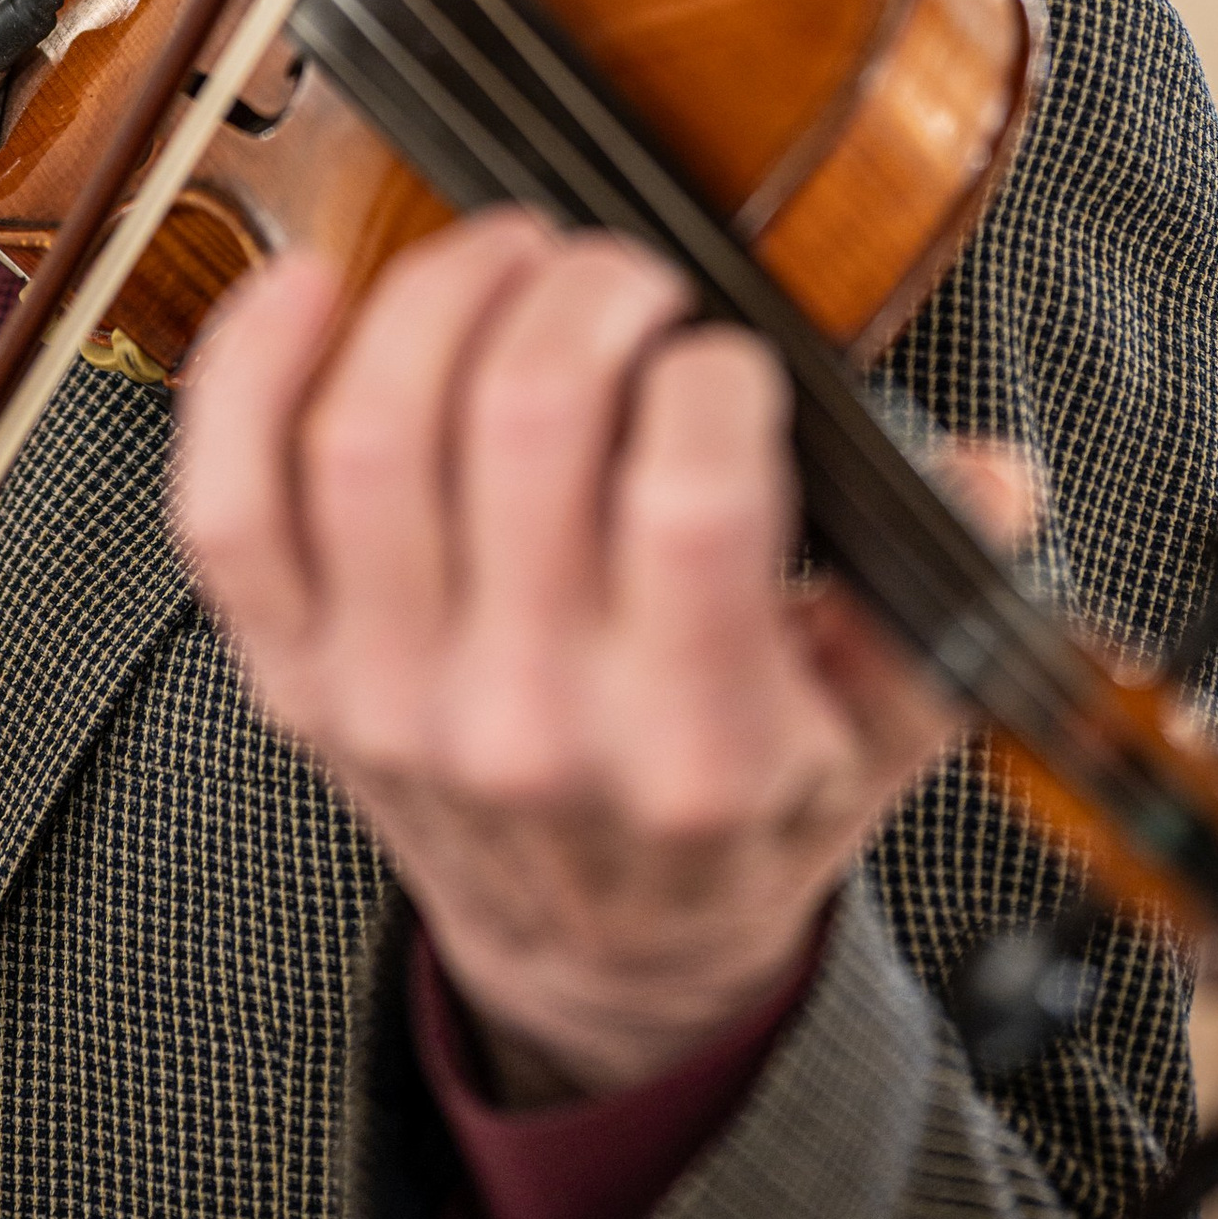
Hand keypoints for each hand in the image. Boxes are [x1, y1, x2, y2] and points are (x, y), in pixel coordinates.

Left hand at [172, 208, 1035, 1104]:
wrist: (592, 956)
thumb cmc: (732, 813)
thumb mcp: (883, 731)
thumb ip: (941, 596)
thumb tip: (989, 476)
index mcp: (694, 744)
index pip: (694, 499)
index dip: (715, 374)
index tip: (729, 357)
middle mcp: (529, 724)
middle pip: (524, 423)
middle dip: (589, 292)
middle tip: (626, 278)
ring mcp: (389, 698)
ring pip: (371, 436)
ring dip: (443, 296)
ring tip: (513, 261)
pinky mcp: (289, 671)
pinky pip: (229, 500)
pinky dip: (250, 371)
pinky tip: (311, 286)